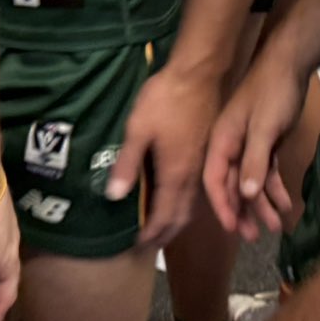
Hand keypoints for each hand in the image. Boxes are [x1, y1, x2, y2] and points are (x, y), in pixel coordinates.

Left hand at [107, 61, 217, 248]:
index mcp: (176, 175)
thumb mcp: (138, 129)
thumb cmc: (165, 100)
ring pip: (191, 205)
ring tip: (159, 226)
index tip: (136, 245)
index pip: (164, 216)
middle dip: (165, 233)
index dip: (151, 234)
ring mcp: (202, 165)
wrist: (198, 75)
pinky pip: (195, 190)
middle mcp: (194, 177)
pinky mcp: (205, 153)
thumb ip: (127, 164)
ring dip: (175, 220)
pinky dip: (183, 203)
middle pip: (181, 216)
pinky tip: (173, 196)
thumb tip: (114, 197)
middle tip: (147, 244)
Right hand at [204, 54, 309, 240]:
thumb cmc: (271, 93)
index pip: (214, 179)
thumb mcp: (264, 128)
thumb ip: (253, 161)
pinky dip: (275, 188)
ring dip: (262, 204)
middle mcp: (230, 145)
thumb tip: (243, 195)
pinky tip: (287, 204)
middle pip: (231, 185)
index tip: (233, 229)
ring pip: (250, 181)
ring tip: (277, 227)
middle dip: (243, 212)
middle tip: (255, 237)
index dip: (222, 205)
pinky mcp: (264, 142)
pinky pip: (266, 172)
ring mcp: (247, 144)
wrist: (289, 63)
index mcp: (222, 140)